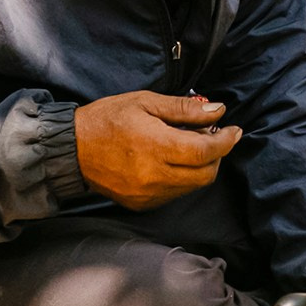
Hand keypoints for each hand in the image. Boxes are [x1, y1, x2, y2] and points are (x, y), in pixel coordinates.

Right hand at [74, 92, 242, 211]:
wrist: (72, 148)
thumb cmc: (107, 119)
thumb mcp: (145, 102)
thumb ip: (184, 109)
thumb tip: (218, 111)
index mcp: (157, 146)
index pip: (207, 151)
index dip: (226, 141)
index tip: (233, 130)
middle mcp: (155, 175)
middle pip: (206, 174)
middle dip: (216, 155)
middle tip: (209, 136)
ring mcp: (148, 194)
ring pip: (192, 186)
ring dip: (200, 167)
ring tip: (187, 146)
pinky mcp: (142, 203)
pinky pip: (174, 194)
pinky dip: (181, 178)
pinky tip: (170, 161)